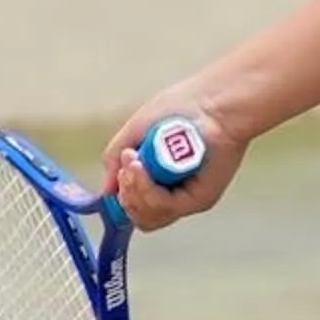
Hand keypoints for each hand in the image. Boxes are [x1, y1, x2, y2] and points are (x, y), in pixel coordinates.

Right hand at [101, 90, 248, 229]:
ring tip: (135, 164)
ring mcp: (186, 197)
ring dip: (134, 191)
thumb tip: (107, 190)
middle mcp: (174, 192)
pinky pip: (164, 207)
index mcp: (159, 178)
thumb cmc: (181, 107)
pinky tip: (142, 168)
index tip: (120, 170)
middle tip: (128, 165)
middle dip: (126, 194)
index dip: (122, 195)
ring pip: (148, 218)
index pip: (134, 205)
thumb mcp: (136, 132)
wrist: (212, 101)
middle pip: (139, 217)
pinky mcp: (199, 198)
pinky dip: (147, 190)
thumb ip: (116, 160)